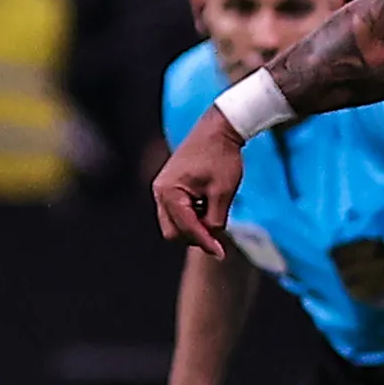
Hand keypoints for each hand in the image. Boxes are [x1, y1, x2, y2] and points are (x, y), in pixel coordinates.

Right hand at [153, 111, 243, 255]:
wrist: (217, 130)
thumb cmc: (222, 158)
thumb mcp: (223, 192)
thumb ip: (215, 220)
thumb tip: (211, 239)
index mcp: (170, 192)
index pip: (186, 228)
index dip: (205, 242)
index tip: (221, 254)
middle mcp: (160, 192)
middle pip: (173, 232)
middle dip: (195, 237)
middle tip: (218, 231)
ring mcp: (161, 190)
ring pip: (174, 224)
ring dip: (194, 226)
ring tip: (214, 209)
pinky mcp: (168, 188)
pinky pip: (176, 213)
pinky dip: (191, 216)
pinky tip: (208, 203)